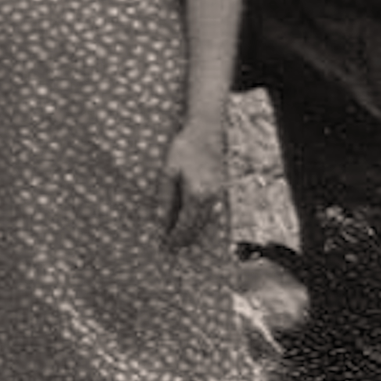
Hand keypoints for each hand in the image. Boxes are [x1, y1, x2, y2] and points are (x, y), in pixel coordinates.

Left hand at [158, 124, 226, 250]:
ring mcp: (217, 194)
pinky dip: (200, 221)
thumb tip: (161, 220)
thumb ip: (165, 197)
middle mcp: (210, 198)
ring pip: (205, 221)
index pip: (185, 224)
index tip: (166, 246)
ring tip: (180, 240)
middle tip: (172, 248)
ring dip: (194, 232)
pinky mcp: (220, 189)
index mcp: (196, 195)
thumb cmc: (184, 148)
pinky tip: (192, 222)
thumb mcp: (168, 171)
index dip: (175, 237)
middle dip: (185, 239)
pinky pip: (210, 212)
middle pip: (197, 227)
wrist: (206, 131)